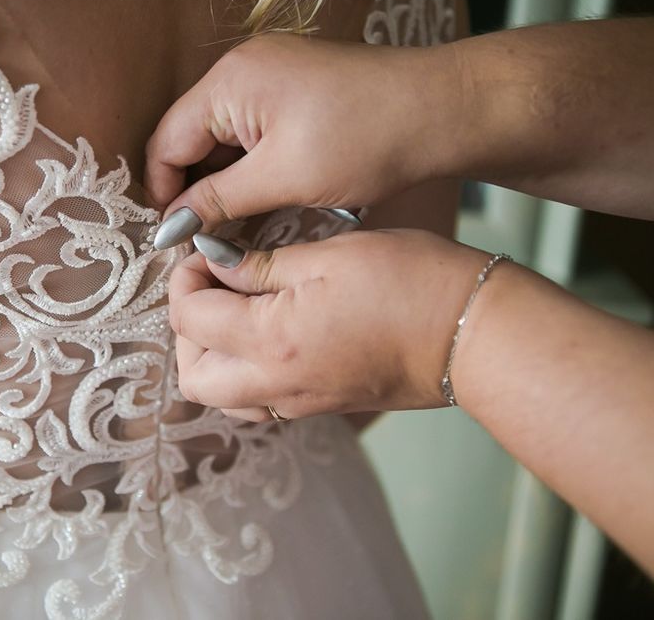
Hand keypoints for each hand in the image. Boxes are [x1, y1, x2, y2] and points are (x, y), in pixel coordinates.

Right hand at [145, 34, 456, 247]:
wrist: (443, 110)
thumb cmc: (368, 138)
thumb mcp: (284, 178)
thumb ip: (217, 202)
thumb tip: (171, 227)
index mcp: (230, 81)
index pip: (167, 141)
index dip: (165, 193)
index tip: (177, 237)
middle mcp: (242, 69)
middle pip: (191, 138)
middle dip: (195, 189)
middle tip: (208, 238)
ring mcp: (268, 76)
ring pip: (221, 140)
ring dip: (225, 182)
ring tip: (239, 225)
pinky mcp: (292, 90)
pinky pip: (250, 132)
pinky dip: (250, 168)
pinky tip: (264, 200)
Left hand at [167, 229, 489, 420]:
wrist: (474, 336)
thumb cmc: (411, 284)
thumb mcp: (327, 256)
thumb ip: (259, 264)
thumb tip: (213, 260)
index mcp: (271, 341)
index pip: (190, 317)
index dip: (187, 278)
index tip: (208, 252)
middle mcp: (276, 384)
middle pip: (192, 375)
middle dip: (186, 328)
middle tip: (210, 287)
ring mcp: (298, 404)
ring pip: (220, 398)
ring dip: (209, 357)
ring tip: (233, 312)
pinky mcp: (318, 407)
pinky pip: (255, 404)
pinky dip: (240, 376)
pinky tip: (262, 337)